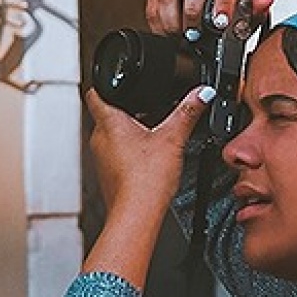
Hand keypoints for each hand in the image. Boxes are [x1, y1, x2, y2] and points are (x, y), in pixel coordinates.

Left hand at [80, 86, 214, 289]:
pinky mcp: (109, 176)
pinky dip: (131, 153)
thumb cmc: (145, 180)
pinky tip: (149, 159)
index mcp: (109, 123)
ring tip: (153, 134)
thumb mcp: (173, 138)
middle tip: (148, 109)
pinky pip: (117, 157)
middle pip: (108, 115)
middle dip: (127, 110)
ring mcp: (102, 159)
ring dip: (130, 133)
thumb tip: (201, 93)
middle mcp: (100, 140)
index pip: (96, 92)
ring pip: (113, 137)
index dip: (106, 83)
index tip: (117, 80)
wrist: (136, 215)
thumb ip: (188, 112)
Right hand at [145, 0, 275, 36]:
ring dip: (174, 20)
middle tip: (196, 34)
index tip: (221, 22)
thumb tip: (266, 1)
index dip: (223, 1)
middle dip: (194, 12)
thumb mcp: (242, 3)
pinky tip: (169, 34)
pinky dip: (160, 24)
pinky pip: (154, 4)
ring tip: (182, 37)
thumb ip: (255, 6)